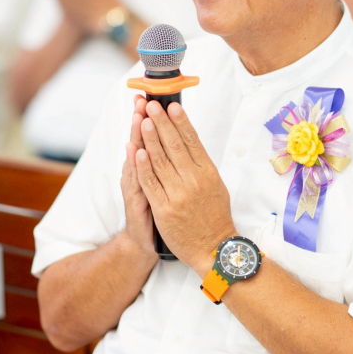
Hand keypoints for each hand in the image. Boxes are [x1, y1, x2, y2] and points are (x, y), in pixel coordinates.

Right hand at [120, 96, 153, 256]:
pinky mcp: (136, 203)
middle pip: (140, 141)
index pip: (148, 136)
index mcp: (149, 167)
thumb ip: (166, 160)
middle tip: (143, 99)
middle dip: (142, 118)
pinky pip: (136, 181)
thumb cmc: (160, 210)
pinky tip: (134, 152)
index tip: (149, 96)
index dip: (148, 116)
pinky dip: (135, 166)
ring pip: (136, 157)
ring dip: (136, 136)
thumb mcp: (165, 183)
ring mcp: (135, 187)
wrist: (146, 243)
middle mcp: (138, 173)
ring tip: (138, 116)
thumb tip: (175, 136)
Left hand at [136, 101, 234, 276]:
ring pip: (160, 161)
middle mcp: (193, 181)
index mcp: (208, 172)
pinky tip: (137, 151)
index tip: (172, 106)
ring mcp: (178, 194)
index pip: (192, 141)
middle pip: (174, 146)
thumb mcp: (215, 185)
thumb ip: (201, 164)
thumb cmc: (214, 215)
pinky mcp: (163, 209)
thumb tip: (189, 139)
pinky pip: (151, 183)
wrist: (213, 248)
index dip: (180, 122)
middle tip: (152, 105)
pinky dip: (143, 166)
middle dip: (161, 123)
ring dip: (150, 138)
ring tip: (142, 120)